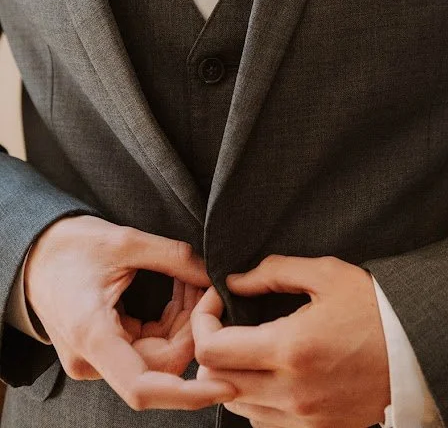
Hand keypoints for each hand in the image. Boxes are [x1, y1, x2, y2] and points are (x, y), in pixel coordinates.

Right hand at [24, 215, 236, 410]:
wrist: (35, 251)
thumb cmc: (70, 245)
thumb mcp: (125, 241)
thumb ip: (174, 258)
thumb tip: (213, 274)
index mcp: (92, 335)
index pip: (144, 388)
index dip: (189, 393)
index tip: (225, 383)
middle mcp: (92, 359)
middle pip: (161, 366)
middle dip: (194, 330)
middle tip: (209, 288)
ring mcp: (97, 358)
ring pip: (158, 356)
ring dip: (184, 323)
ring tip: (192, 280)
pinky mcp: (103, 351)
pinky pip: (147, 346)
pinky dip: (170, 321)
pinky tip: (179, 290)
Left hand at [192, 255, 390, 427]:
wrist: (420, 350)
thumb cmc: (374, 306)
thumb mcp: (326, 274)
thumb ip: (273, 273)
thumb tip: (233, 282)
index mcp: (290, 348)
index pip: (212, 351)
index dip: (202, 323)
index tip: (216, 303)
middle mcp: (291, 392)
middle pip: (216, 383)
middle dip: (211, 349)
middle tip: (226, 322)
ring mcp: (304, 418)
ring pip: (236, 405)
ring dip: (231, 375)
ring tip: (248, 346)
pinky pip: (263, 421)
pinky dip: (256, 398)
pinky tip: (273, 372)